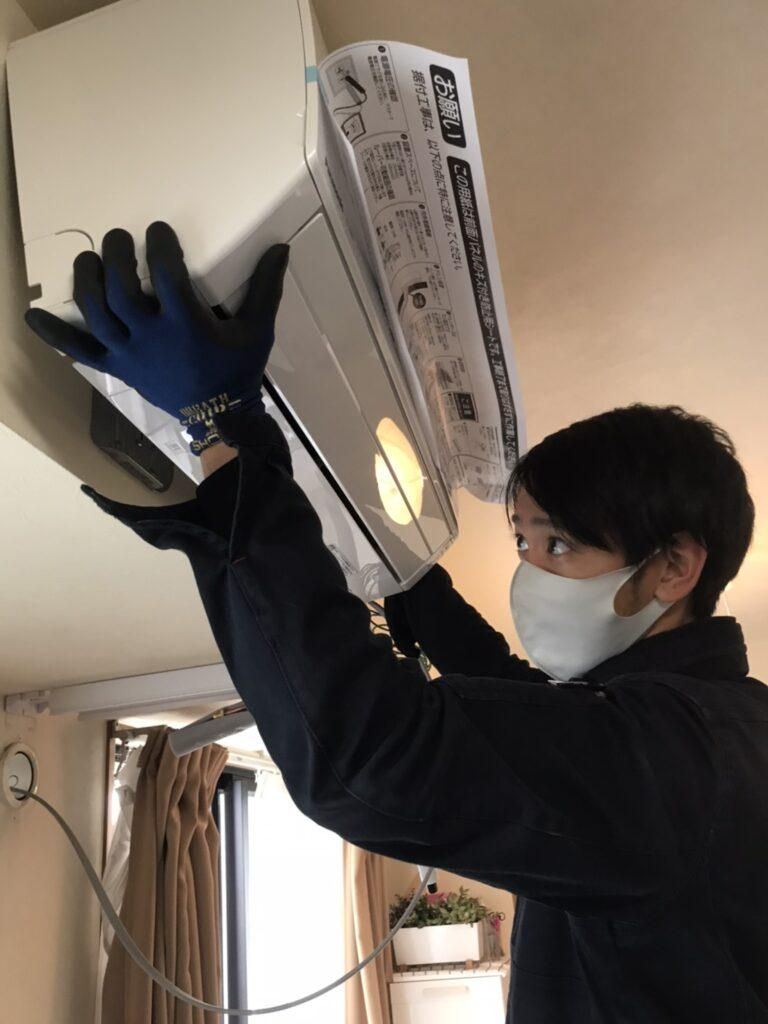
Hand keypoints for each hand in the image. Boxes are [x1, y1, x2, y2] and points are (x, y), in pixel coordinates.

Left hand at [24, 222, 289, 453]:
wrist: (219, 419)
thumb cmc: (237, 372)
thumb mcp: (257, 330)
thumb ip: (265, 288)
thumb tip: (280, 247)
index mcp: (186, 323)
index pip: (166, 273)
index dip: (160, 245)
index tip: (158, 229)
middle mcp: (150, 335)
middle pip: (121, 287)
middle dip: (117, 256)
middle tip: (120, 238)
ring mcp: (128, 352)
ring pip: (96, 311)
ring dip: (87, 281)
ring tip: (89, 259)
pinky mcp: (116, 367)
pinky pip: (80, 351)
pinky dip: (55, 335)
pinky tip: (32, 317)